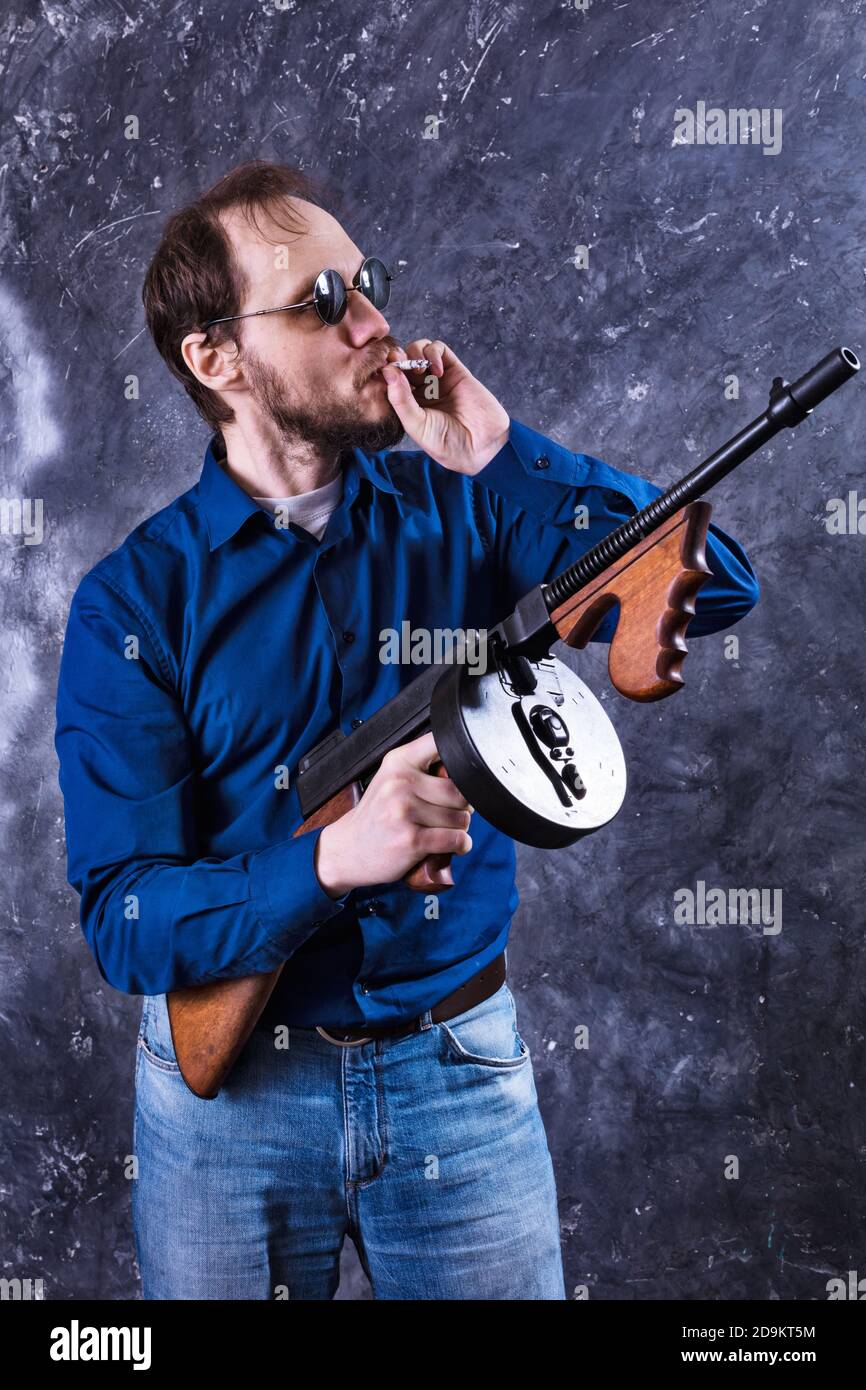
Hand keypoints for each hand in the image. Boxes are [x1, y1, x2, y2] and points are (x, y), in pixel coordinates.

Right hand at [313, 730, 473, 897]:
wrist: (349, 847)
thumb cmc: (378, 813)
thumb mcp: (392, 778)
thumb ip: (424, 766)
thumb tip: (469, 768)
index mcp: (399, 761)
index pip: (443, 745)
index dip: (463, 759)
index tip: (464, 771)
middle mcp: (400, 782)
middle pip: (460, 791)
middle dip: (464, 806)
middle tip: (452, 812)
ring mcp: (404, 811)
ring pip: (461, 818)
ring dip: (460, 828)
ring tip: (444, 829)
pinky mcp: (411, 839)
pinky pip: (456, 839)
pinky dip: (461, 844)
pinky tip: (453, 844)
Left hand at [380, 338, 509, 475]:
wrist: (481, 446)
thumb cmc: (447, 443)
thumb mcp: (417, 425)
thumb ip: (401, 400)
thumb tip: (388, 371)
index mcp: (407, 404)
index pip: (389, 380)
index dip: (385, 372)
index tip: (382, 372)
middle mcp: (420, 389)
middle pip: (402, 361)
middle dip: (397, 358)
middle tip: (397, 362)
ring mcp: (437, 378)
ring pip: (418, 351)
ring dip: (414, 353)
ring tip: (419, 370)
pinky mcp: (454, 370)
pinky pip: (438, 349)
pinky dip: (433, 352)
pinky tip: (437, 370)